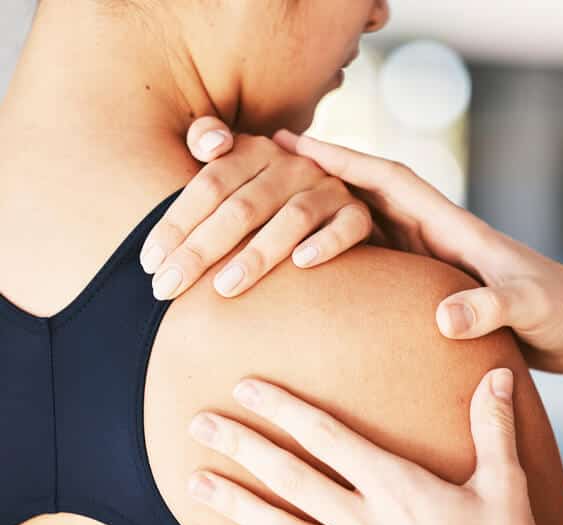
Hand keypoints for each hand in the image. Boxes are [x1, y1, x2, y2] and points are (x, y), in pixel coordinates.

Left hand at [138, 117, 372, 299]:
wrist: (348, 204)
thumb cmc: (272, 201)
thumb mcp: (241, 174)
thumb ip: (213, 156)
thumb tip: (209, 144)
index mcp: (257, 152)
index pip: (209, 185)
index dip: (176, 223)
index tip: (149, 263)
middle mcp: (293, 166)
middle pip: (242, 206)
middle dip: (201, 249)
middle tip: (167, 288)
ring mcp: (328, 190)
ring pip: (292, 218)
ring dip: (257, 254)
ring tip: (223, 288)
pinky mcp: (359, 215)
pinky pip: (347, 227)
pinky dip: (326, 244)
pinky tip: (301, 264)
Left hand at [186, 369, 562, 524]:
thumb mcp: (508, 487)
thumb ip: (494, 427)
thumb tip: (497, 373)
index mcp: (400, 489)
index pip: (329, 437)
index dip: (284, 408)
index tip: (246, 386)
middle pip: (291, 478)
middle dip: (242, 447)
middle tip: (198, 424)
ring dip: (236, 503)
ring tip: (195, 483)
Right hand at [273, 130, 562, 375]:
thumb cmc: (560, 311)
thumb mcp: (528, 308)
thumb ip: (490, 307)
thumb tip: (443, 317)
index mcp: (453, 226)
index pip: (389, 180)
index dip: (343, 159)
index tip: (295, 143)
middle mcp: (435, 234)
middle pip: (366, 193)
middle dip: (320, 175)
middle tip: (267, 162)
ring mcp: (431, 258)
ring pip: (367, 223)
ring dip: (325, 211)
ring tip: (277, 206)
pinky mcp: (431, 283)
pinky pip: (377, 261)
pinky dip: (344, 252)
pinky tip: (316, 263)